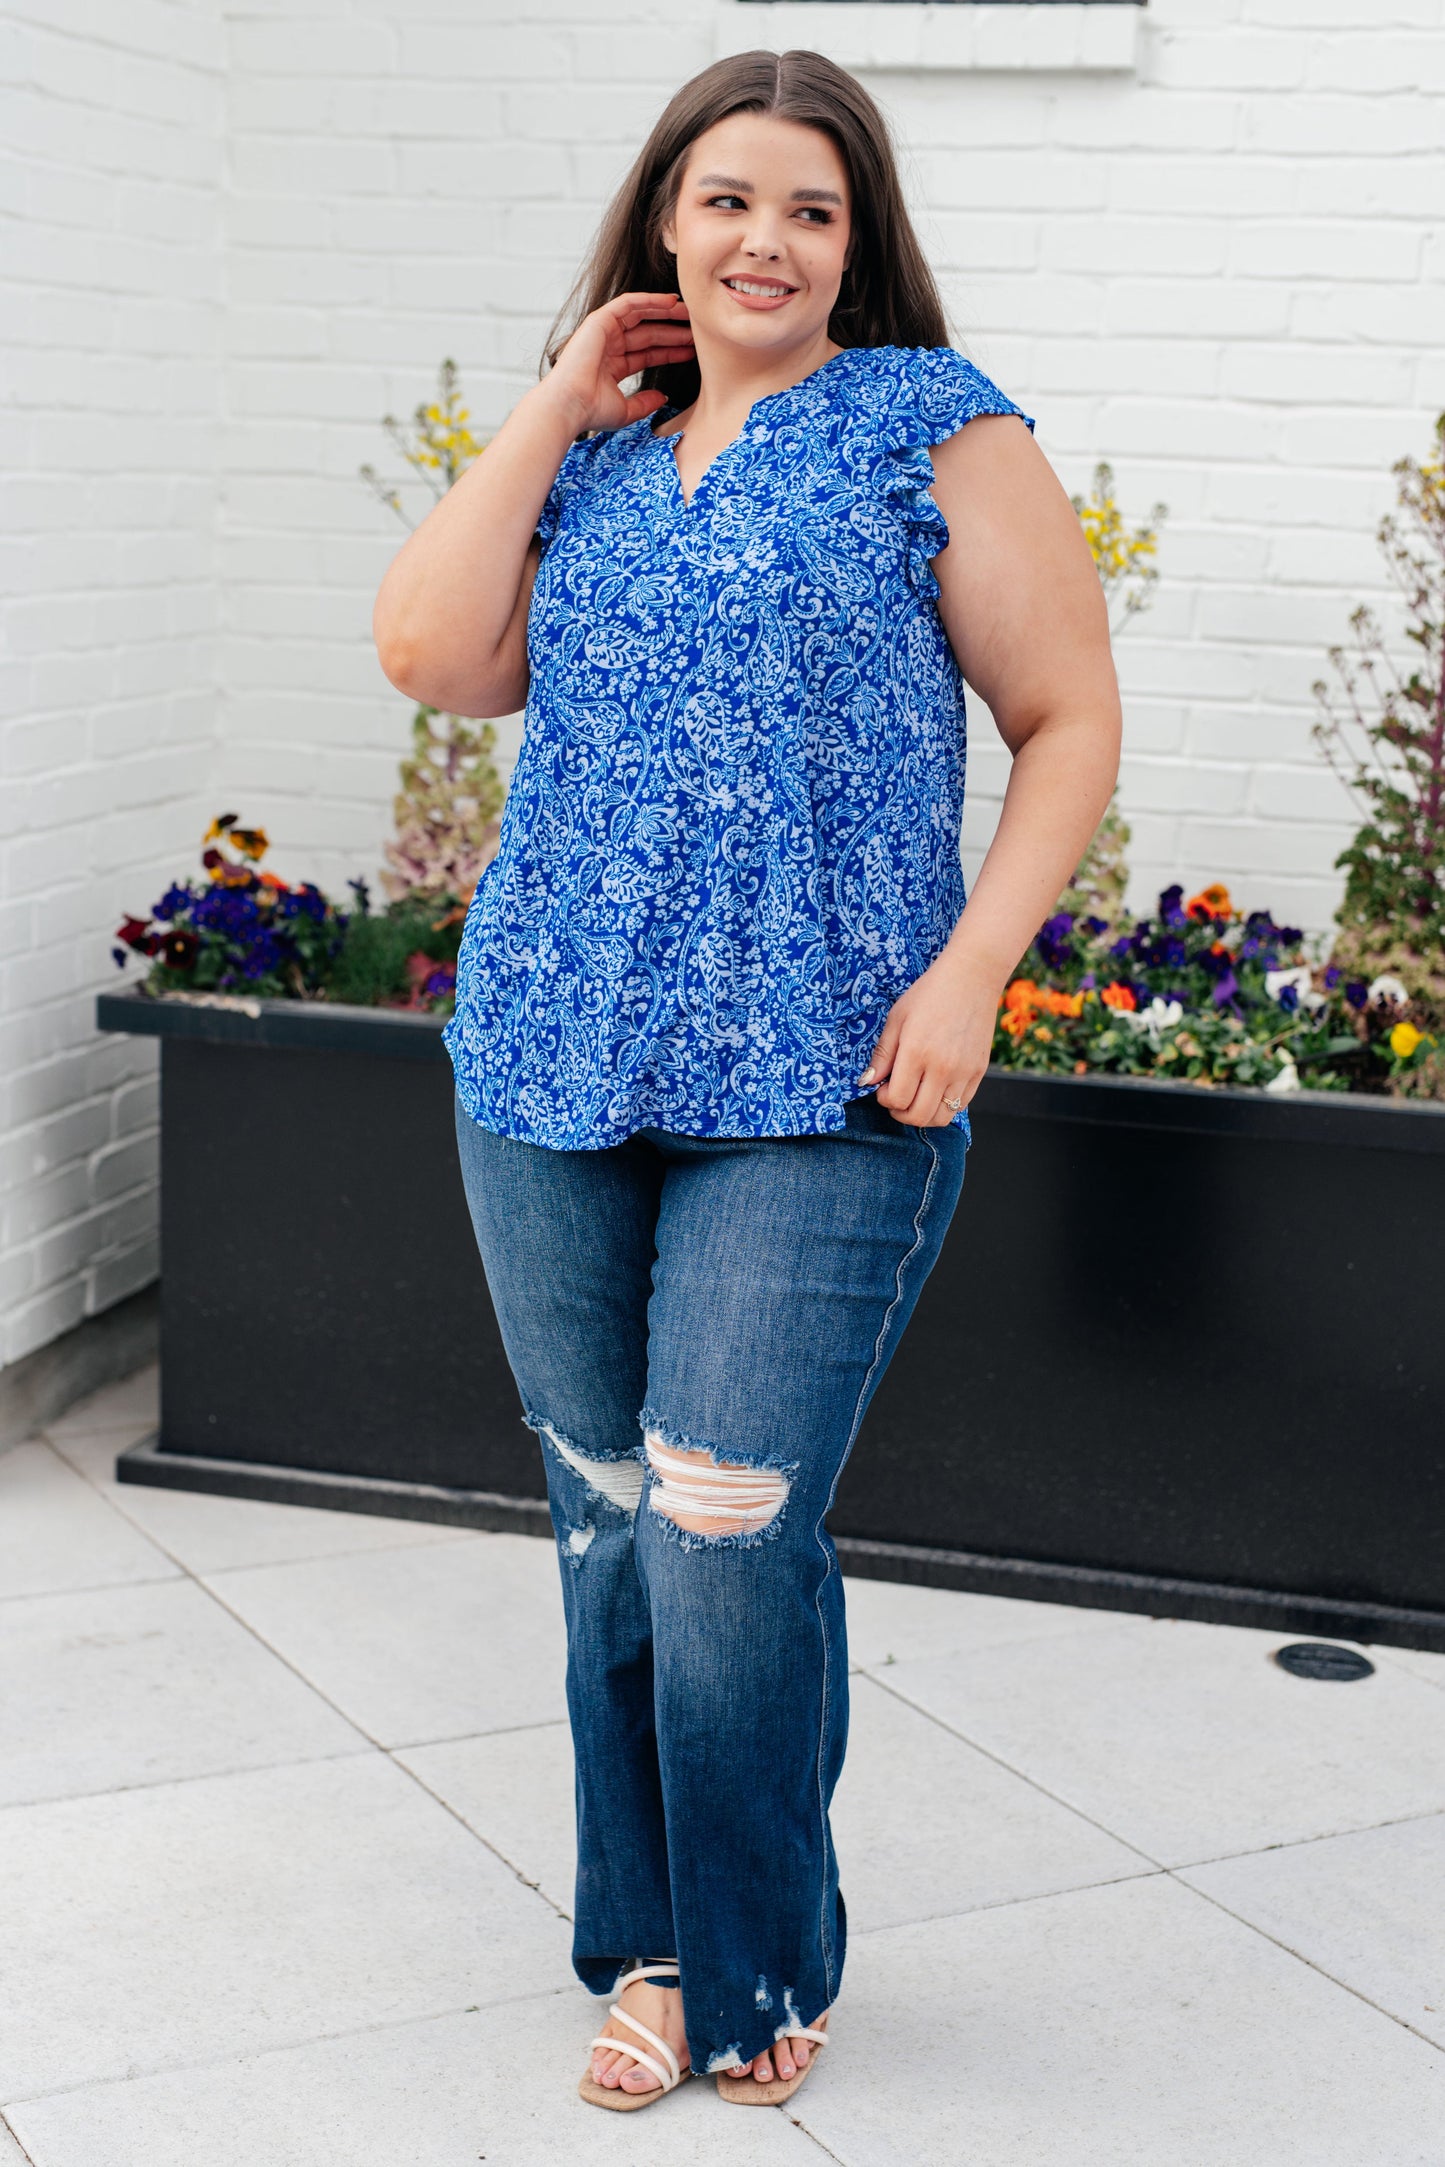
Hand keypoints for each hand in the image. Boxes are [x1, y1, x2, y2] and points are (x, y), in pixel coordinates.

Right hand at [541, 291, 694, 436]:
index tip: (692, 351)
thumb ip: (645, 402)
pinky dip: (650, 300)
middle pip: (648, 333)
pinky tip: (671, 301)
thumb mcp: (626, 410)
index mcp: (613, 366)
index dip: (671, 351)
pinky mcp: (600, 320)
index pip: (648, 354)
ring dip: (665, 311)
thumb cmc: (591, 411)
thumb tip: (663, 398)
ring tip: (689, 311)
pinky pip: (629, 303)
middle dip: (673, 330)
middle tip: (697, 329)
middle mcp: (609, 346)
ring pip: (641, 315)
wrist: (570, 404)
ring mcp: (603, 331)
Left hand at [861, 953, 999, 1127]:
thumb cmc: (930, 994)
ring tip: (915, 1097)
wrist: (972, 977)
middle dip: (900, 1113)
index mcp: (917, 1053)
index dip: (884, 1099)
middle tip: (895, 1098)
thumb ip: (882, 1054)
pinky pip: (961, 1105)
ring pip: (941, 1117)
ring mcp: (964, 1072)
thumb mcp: (897, 1018)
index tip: (883, 1087)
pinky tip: (934, 1089)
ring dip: (923, 1114)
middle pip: (918, 1115)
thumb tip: (867, 1082)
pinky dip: (944, 1106)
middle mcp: (942, 1067)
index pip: (897, 1099)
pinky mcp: (979, 1072)